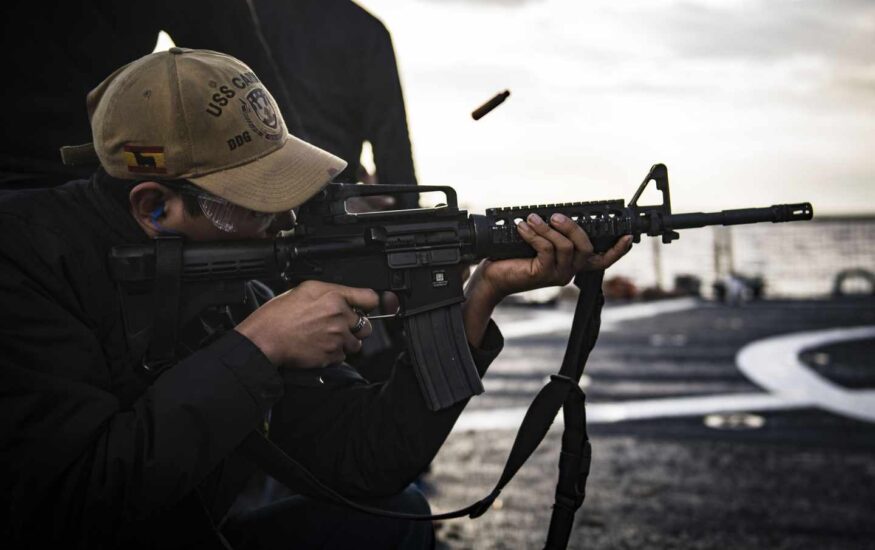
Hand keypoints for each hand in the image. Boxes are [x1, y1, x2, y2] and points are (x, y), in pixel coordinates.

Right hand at [235, 280, 378, 367]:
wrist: (265, 339)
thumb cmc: (279, 314)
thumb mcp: (305, 289)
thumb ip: (331, 292)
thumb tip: (345, 296)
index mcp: (335, 298)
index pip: (370, 298)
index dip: (367, 304)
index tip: (364, 307)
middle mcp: (340, 318)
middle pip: (366, 326)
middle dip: (355, 327)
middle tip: (339, 326)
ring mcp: (337, 339)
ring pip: (356, 344)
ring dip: (345, 342)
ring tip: (327, 337)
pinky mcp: (332, 356)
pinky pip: (342, 357)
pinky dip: (334, 354)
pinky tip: (320, 346)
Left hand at [462, 213, 631, 346]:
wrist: (493, 278)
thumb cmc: (514, 258)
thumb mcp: (537, 244)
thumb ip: (553, 233)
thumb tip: (557, 214)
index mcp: (573, 263)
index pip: (602, 259)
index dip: (618, 250)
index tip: (628, 236)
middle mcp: (569, 271)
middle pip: (585, 248)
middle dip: (572, 227)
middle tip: (555, 215)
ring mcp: (557, 275)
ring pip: (565, 247)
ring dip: (548, 229)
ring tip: (531, 218)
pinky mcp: (542, 275)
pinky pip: (546, 250)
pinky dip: (535, 235)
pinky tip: (522, 228)